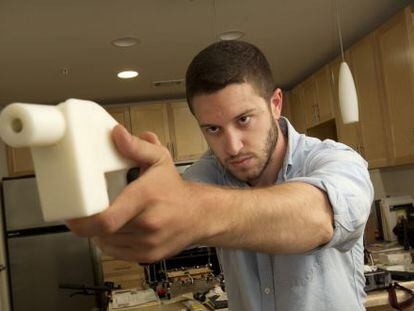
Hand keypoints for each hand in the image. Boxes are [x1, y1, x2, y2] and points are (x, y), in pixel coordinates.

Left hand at [66, 125, 205, 262]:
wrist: (199, 215)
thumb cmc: (175, 189)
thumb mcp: (159, 160)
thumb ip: (136, 147)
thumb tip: (117, 134)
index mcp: (146, 198)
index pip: (106, 219)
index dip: (82, 221)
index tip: (72, 215)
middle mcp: (148, 223)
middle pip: (102, 231)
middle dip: (91, 221)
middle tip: (88, 211)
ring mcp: (148, 243)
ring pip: (106, 242)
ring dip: (102, 231)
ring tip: (111, 215)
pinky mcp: (147, 256)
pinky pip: (116, 252)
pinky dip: (112, 241)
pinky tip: (120, 227)